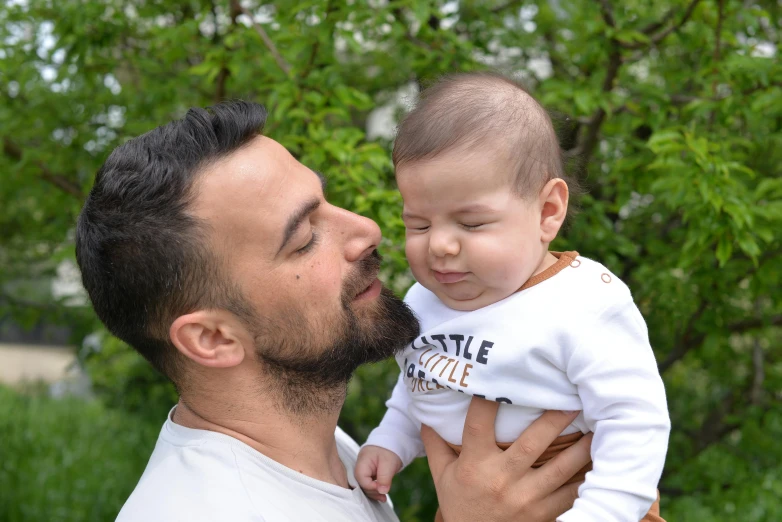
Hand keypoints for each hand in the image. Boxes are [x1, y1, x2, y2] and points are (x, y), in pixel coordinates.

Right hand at [355, 445, 402, 502]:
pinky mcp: (368, 473)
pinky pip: (368, 483)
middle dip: (372, 492)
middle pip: (361, 484)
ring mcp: (363, 470)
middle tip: (383, 497)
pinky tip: (381, 494)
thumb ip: (384, 478)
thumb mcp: (389, 464)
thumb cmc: (389, 450)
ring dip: (374, 492)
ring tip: (383, 498)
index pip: (361, 479)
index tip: (382, 489)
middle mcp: (360, 467)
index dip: (371, 487)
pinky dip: (375, 489)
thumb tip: (382, 491)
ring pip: (364, 485)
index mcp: (362, 462)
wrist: (392, 442)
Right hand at [421, 398, 592, 521]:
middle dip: (553, 420)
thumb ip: (437, 447)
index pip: (478, 424)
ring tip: (597, 426)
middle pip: (532, 443)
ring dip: (580, 447)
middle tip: (572, 399)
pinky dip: (586, 476)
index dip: (486, 399)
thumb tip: (424, 417)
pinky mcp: (543, 514)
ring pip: (560, 468)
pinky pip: (571, 493)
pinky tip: (599, 459)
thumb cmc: (461, 507)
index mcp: (474, 465)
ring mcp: (525, 498)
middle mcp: (501, 479)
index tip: (497, 377)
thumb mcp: (443, 477)